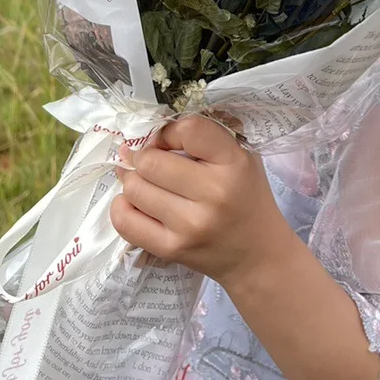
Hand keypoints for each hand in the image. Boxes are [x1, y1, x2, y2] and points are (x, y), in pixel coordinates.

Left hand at [109, 115, 298, 286]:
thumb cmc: (246, 196)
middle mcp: (213, 194)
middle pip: (151, 162)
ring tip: (143, 179)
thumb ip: (208, 135)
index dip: (169, 131)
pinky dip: (122, 206)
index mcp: (233, 164)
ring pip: (134, 189)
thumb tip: (156, 125)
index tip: (170, 140)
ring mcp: (190, 225)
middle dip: (144, 156)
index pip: (188, 130)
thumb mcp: (242, 156)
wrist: (257, 254)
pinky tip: (135, 202)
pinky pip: (125, 221)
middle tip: (149, 159)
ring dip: (133, 179)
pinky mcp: (171, 249)